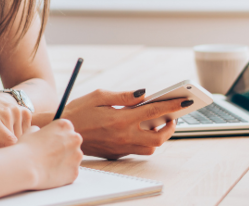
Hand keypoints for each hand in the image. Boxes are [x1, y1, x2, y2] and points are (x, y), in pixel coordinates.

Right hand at [17, 120, 82, 189]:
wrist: (26, 167)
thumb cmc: (26, 148)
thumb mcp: (31, 132)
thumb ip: (39, 130)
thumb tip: (38, 131)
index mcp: (65, 125)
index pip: (67, 129)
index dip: (58, 136)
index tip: (51, 142)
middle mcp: (75, 138)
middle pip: (73, 142)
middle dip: (65, 148)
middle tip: (51, 154)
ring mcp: (77, 156)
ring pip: (73, 157)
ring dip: (65, 160)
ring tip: (49, 165)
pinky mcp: (75, 171)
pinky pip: (71, 171)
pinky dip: (63, 173)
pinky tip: (52, 174)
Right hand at [62, 89, 188, 159]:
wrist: (62, 132)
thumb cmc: (78, 111)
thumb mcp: (99, 95)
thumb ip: (124, 96)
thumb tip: (145, 94)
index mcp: (120, 119)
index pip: (154, 112)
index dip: (173, 106)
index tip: (186, 100)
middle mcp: (123, 136)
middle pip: (159, 137)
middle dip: (171, 126)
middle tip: (172, 116)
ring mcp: (120, 147)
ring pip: (150, 148)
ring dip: (158, 136)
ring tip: (158, 122)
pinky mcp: (116, 154)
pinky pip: (138, 150)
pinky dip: (145, 141)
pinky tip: (141, 129)